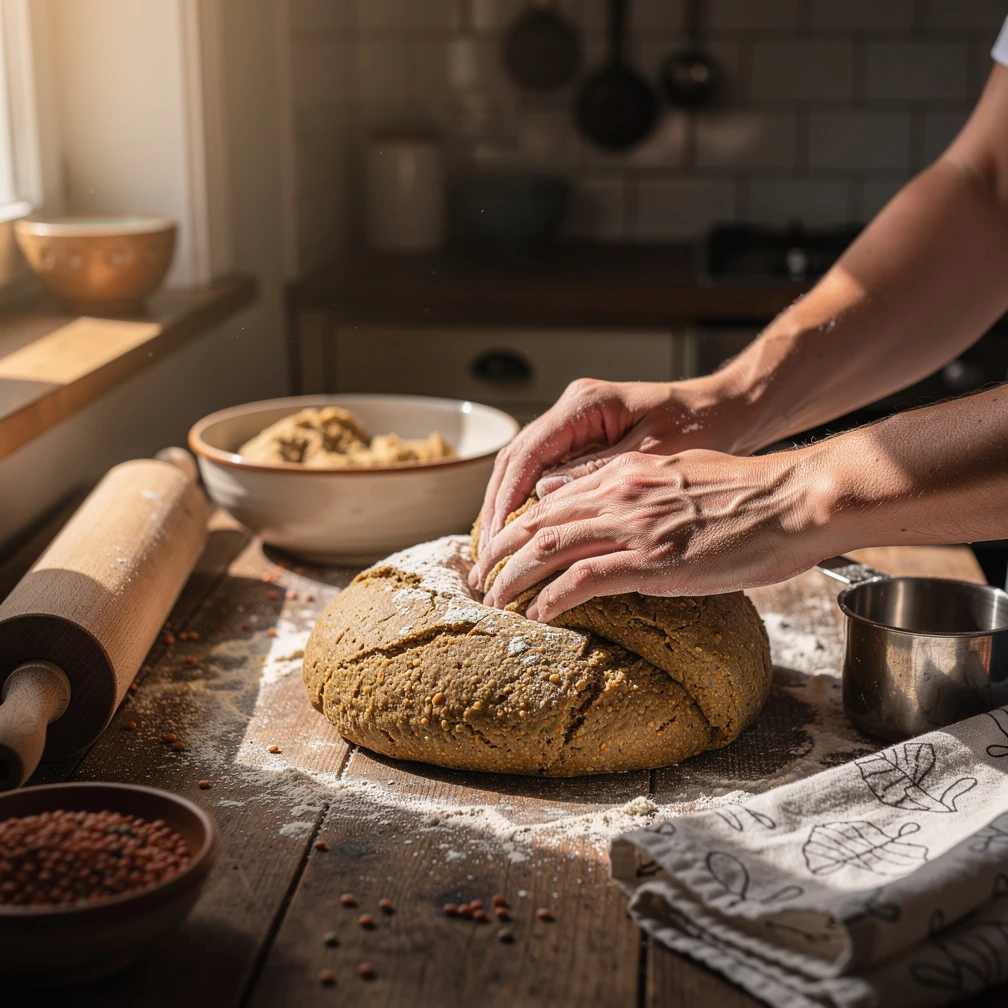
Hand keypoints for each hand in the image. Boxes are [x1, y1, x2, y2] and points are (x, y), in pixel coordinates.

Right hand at [469, 375, 743, 588]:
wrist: (729, 408)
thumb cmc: (702, 426)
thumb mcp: (654, 454)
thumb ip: (600, 473)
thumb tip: (544, 497)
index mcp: (584, 406)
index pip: (525, 456)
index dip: (504, 504)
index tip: (495, 545)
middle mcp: (571, 411)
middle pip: (513, 465)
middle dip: (496, 516)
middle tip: (485, 565)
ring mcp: (575, 425)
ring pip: (523, 472)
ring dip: (508, 517)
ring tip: (495, 562)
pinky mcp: (585, 441)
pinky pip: (545, 477)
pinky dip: (531, 511)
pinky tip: (524, 545)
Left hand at [479, 448, 831, 621]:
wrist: (792, 500)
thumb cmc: (745, 494)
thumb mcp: (677, 473)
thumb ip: (627, 484)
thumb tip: (580, 496)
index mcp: (624, 475)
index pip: (550, 500)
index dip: (515, 527)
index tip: (499, 550)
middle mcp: (619, 496)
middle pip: (536, 524)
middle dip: (498, 553)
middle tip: (479, 579)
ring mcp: (633, 528)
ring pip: (547, 551)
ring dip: (513, 579)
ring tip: (494, 601)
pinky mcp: (652, 562)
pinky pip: (583, 580)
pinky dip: (552, 598)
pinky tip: (538, 614)